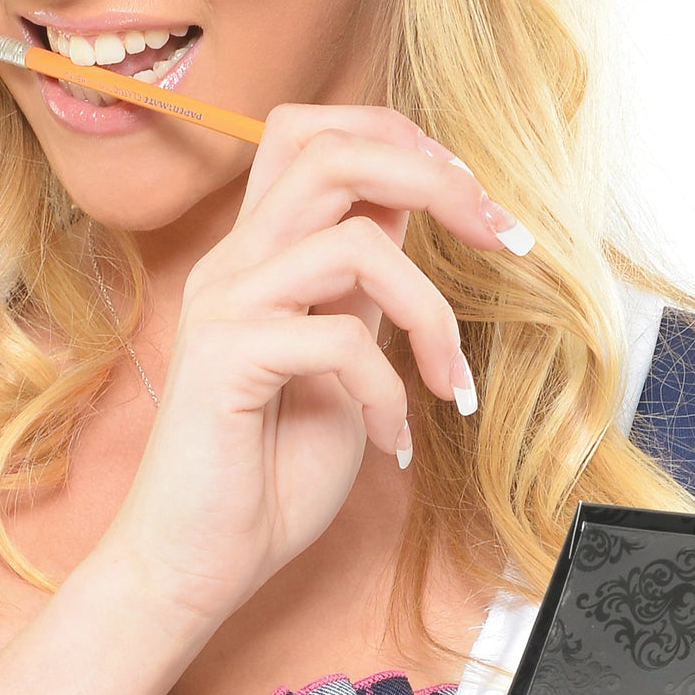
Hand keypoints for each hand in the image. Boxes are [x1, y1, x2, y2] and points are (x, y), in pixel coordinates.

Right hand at [103, 104, 532, 627]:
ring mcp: (224, 303)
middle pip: (331, 149)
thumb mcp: (340, 354)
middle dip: (436, 178)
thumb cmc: (267, 470)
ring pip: (351, 238)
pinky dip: (389, 392)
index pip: (315, 133)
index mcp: (260, 251)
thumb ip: (361, 284)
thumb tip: (411, 211)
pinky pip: (340, 340)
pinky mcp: (226, 358)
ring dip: (431, 311)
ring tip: (448, 382)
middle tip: (501, 237)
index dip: (403, 142)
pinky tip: (392, 441)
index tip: (475, 204)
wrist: (193, 561)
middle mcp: (235, 260)